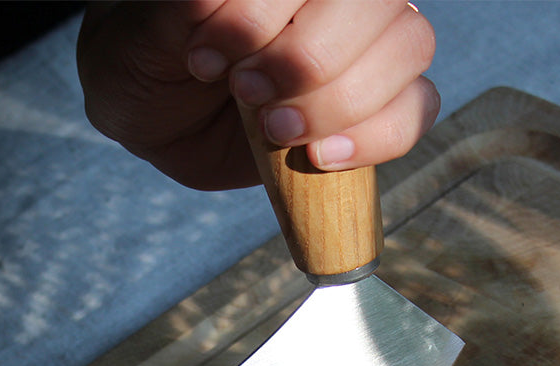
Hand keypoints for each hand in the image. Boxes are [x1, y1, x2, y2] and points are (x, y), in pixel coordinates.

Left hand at [77, 0, 438, 189]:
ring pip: (407, 49)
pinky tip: (318, 157)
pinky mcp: (368, 106)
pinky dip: (373, 138)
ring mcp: (362, 45)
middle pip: (381, 5)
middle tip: (244, 91)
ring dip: (337, 99)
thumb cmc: (146, 57)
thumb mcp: (145, 32)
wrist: (149, 110)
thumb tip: (218, 2)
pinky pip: (413, 111)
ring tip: (271, 128)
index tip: (209, 52)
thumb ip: (184, 10)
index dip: (272, 13)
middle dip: (308, 58)